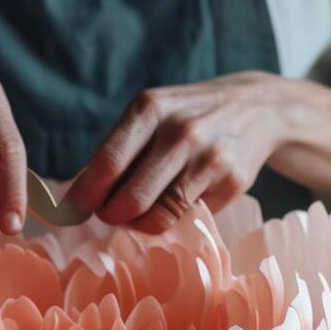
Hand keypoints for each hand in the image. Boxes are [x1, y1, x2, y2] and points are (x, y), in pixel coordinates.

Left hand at [64, 72, 289, 233]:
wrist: (256, 107)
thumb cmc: (187, 115)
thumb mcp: (151, 115)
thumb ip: (117, 150)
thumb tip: (74, 196)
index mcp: (150, 109)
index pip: (107, 163)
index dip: (86, 195)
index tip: (76, 208)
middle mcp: (180, 132)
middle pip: (131, 199)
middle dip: (112, 215)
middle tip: (111, 214)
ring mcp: (209, 158)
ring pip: (158, 215)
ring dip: (140, 223)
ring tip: (139, 212)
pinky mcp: (232, 182)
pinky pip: (187, 217)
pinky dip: (172, 219)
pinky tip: (173, 203)